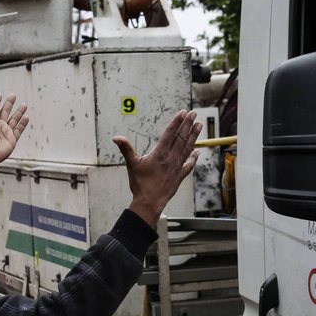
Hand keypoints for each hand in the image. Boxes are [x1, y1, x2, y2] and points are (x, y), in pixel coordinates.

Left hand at [0, 93, 29, 174]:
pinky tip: (26, 117)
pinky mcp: (12, 139)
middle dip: (9, 103)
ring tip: (24, 104)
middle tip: (13, 95)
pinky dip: (23, 124)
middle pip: (5, 111)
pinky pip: (19, 130)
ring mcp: (6, 132)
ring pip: (14, 119)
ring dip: (19, 112)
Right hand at [114, 110, 201, 227]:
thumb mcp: (131, 165)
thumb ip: (126, 149)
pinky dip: (194, 157)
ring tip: (199, 125)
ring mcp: (177, 167)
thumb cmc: (140, 184)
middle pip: (181, 138)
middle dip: (188, 124)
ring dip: (194, 136)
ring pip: (187, 148)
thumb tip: (116, 138)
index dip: (176, 122)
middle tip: (193, 113)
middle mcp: (171, 158)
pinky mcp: (180, 176)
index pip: (170, 134)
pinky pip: (189, 164)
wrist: (150, 203)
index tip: (183, 113)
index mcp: (160, 154)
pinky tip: (198, 151)